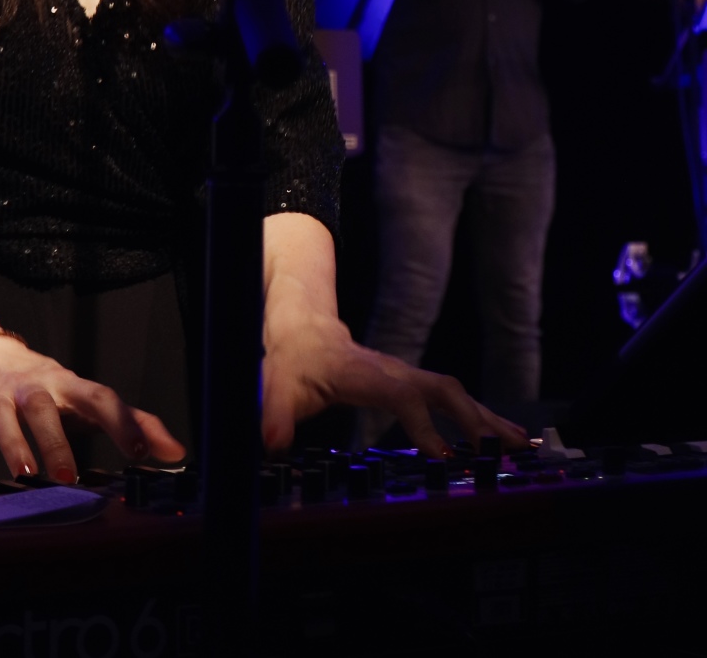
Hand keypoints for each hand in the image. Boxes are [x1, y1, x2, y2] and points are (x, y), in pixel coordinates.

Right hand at [0, 329, 185, 483]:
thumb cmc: (47, 384)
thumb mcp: (85, 396)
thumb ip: (131, 420)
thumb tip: (177, 450)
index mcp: (68, 385)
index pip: (100, 397)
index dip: (122, 422)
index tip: (143, 451)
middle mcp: (34, 388)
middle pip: (45, 409)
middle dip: (57, 441)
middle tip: (70, 476)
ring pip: (3, 420)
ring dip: (13, 446)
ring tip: (23, 476)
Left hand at [261, 306, 528, 459]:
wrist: (302, 332)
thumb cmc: (294, 360)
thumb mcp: (279, 385)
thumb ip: (276, 412)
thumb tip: (270, 440)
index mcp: (369, 375)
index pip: (405, 398)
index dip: (424, 425)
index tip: (444, 458)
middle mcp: (397, 372)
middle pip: (445, 391)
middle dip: (477, 420)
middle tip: (506, 452)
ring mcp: (408, 376)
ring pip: (456, 394)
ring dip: (488, 419)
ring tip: (521, 446)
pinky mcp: (413, 385)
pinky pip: (453, 400)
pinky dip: (480, 418)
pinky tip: (499, 437)